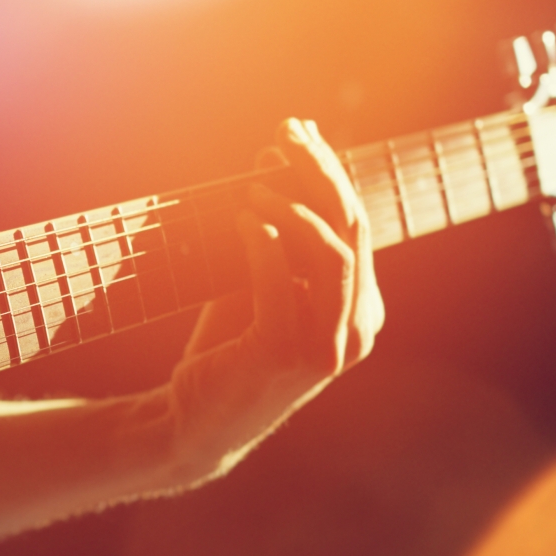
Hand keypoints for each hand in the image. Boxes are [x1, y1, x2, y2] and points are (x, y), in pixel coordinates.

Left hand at [158, 117, 381, 483]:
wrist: (194, 422)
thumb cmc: (228, 351)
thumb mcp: (261, 285)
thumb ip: (277, 235)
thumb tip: (273, 160)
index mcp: (362, 311)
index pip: (358, 226)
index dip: (331, 173)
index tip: (298, 133)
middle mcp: (355, 331)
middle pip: (352, 230)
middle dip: (320, 173)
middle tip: (287, 136)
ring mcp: (324, 347)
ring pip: (330, 254)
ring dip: (294, 207)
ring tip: (256, 183)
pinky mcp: (283, 356)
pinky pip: (280, 285)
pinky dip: (263, 244)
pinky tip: (243, 218)